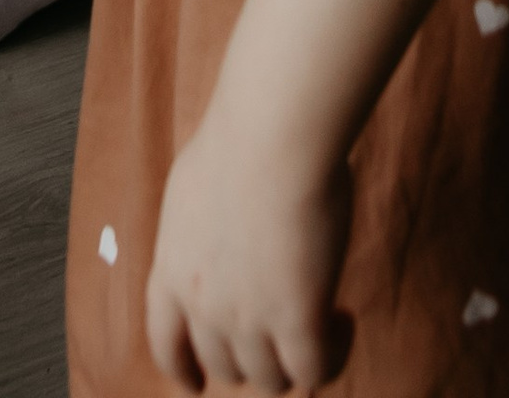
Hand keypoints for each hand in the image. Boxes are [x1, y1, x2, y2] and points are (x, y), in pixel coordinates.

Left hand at [145, 110, 353, 390]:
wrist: (271, 134)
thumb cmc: (240, 141)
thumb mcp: (193, 192)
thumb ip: (197, 233)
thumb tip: (215, 243)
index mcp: (172, 270)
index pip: (165, 344)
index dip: (182, 369)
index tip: (195, 383)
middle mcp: (204, 305)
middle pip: (226, 367)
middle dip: (254, 357)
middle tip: (283, 330)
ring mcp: (249, 319)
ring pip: (271, 378)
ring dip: (295, 359)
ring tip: (324, 319)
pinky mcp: (297, 320)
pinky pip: (314, 372)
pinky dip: (331, 357)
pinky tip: (343, 319)